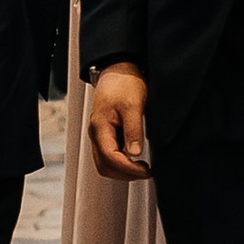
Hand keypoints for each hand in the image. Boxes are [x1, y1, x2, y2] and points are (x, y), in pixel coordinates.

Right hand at [86, 63, 150, 178]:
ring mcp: (100, 134)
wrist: (119, 70)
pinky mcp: (106, 133)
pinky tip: (136, 159)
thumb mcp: (133, 105)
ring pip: (105, 163)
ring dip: (122, 170)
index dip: (128, 168)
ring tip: (142, 168)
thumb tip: (135, 153)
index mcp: (100, 126)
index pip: (110, 157)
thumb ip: (133, 130)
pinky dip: (121, 163)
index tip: (146, 170)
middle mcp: (96, 132)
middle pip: (104, 165)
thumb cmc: (124, 83)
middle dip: (125, 174)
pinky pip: (109, 155)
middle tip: (145, 172)